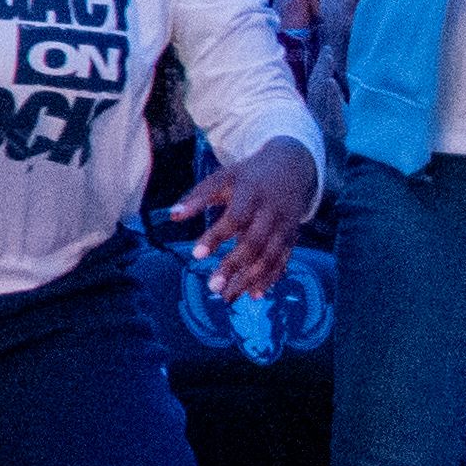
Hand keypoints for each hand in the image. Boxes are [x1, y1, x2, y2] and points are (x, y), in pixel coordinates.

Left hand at [172, 136, 317, 303]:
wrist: (291, 168)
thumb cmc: (247, 176)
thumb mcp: (222, 178)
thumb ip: (198, 196)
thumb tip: (173, 216)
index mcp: (251, 195)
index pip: (234, 219)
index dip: (216, 237)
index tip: (195, 256)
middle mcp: (271, 213)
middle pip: (254, 243)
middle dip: (234, 266)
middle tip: (213, 287)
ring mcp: (284, 227)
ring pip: (270, 257)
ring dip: (250, 279)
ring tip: (228, 297)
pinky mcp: (292, 237)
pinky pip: (284, 261)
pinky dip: (271, 278)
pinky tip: (254, 295)